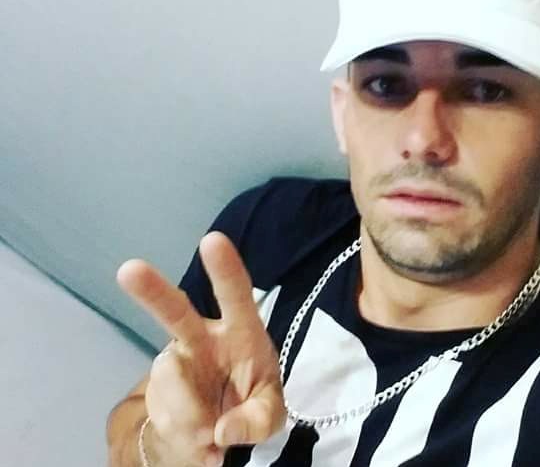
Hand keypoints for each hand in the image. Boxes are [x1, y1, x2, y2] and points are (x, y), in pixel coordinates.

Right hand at [117, 231, 285, 466]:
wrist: (215, 436)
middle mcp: (203, 338)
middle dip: (152, 292)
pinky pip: (164, 415)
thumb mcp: (271, 415)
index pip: (235, 295)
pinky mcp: (155, 389)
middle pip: (175, 312)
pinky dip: (185, 437)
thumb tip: (223, 430)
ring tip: (214, 432)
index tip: (212, 241)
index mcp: (241, 331)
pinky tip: (199, 437)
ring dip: (193, 417)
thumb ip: (259, 420)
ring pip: (170, 384)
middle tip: (129, 270)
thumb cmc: (252, 407)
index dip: (225, 270)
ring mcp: (174, 362)